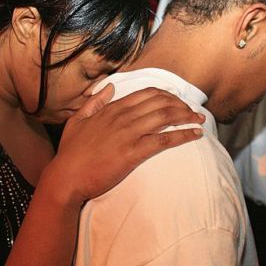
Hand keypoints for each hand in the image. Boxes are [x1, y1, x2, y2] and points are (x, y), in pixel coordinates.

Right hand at [43, 85, 204, 204]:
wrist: (66, 178)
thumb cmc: (71, 153)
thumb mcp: (77, 120)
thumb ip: (95, 102)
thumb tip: (111, 87)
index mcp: (112, 109)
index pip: (146, 94)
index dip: (167, 95)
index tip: (178, 101)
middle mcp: (123, 117)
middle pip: (161, 103)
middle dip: (182, 104)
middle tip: (193, 111)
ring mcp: (129, 134)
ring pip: (166, 117)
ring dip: (186, 117)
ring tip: (199, 120)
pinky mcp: (134, 152)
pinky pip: (165, 140)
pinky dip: (183, 135)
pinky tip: (195, 135)